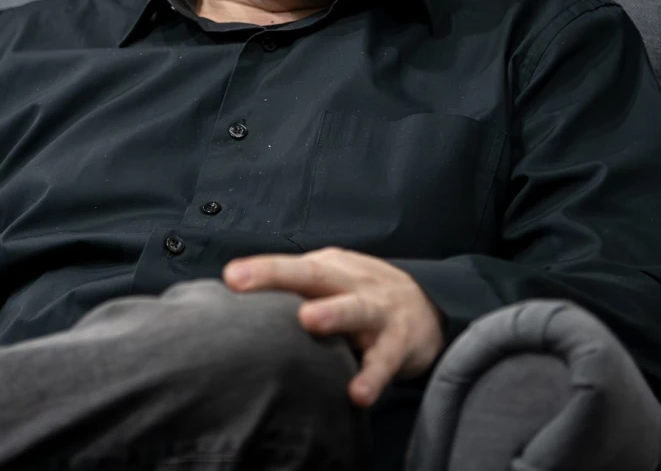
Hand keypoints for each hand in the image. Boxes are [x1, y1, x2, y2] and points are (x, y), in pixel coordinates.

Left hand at [223, 247, 442, 406]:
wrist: (431, 304)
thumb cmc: (362, 294)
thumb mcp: (331, 282)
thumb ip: (293, 292)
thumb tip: (237, 310)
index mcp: (329, 268)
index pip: (290, 265)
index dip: (260, 269)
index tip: (230, 276)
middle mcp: (351, 283)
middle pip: (313, 275)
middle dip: (277, 275)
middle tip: (243, 281)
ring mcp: (378, 311)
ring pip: (355, 309)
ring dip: (333, 314)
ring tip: (310, 321)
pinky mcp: (400, 343)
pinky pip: (384, 361)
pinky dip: (372, 377)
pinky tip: (357, 394)